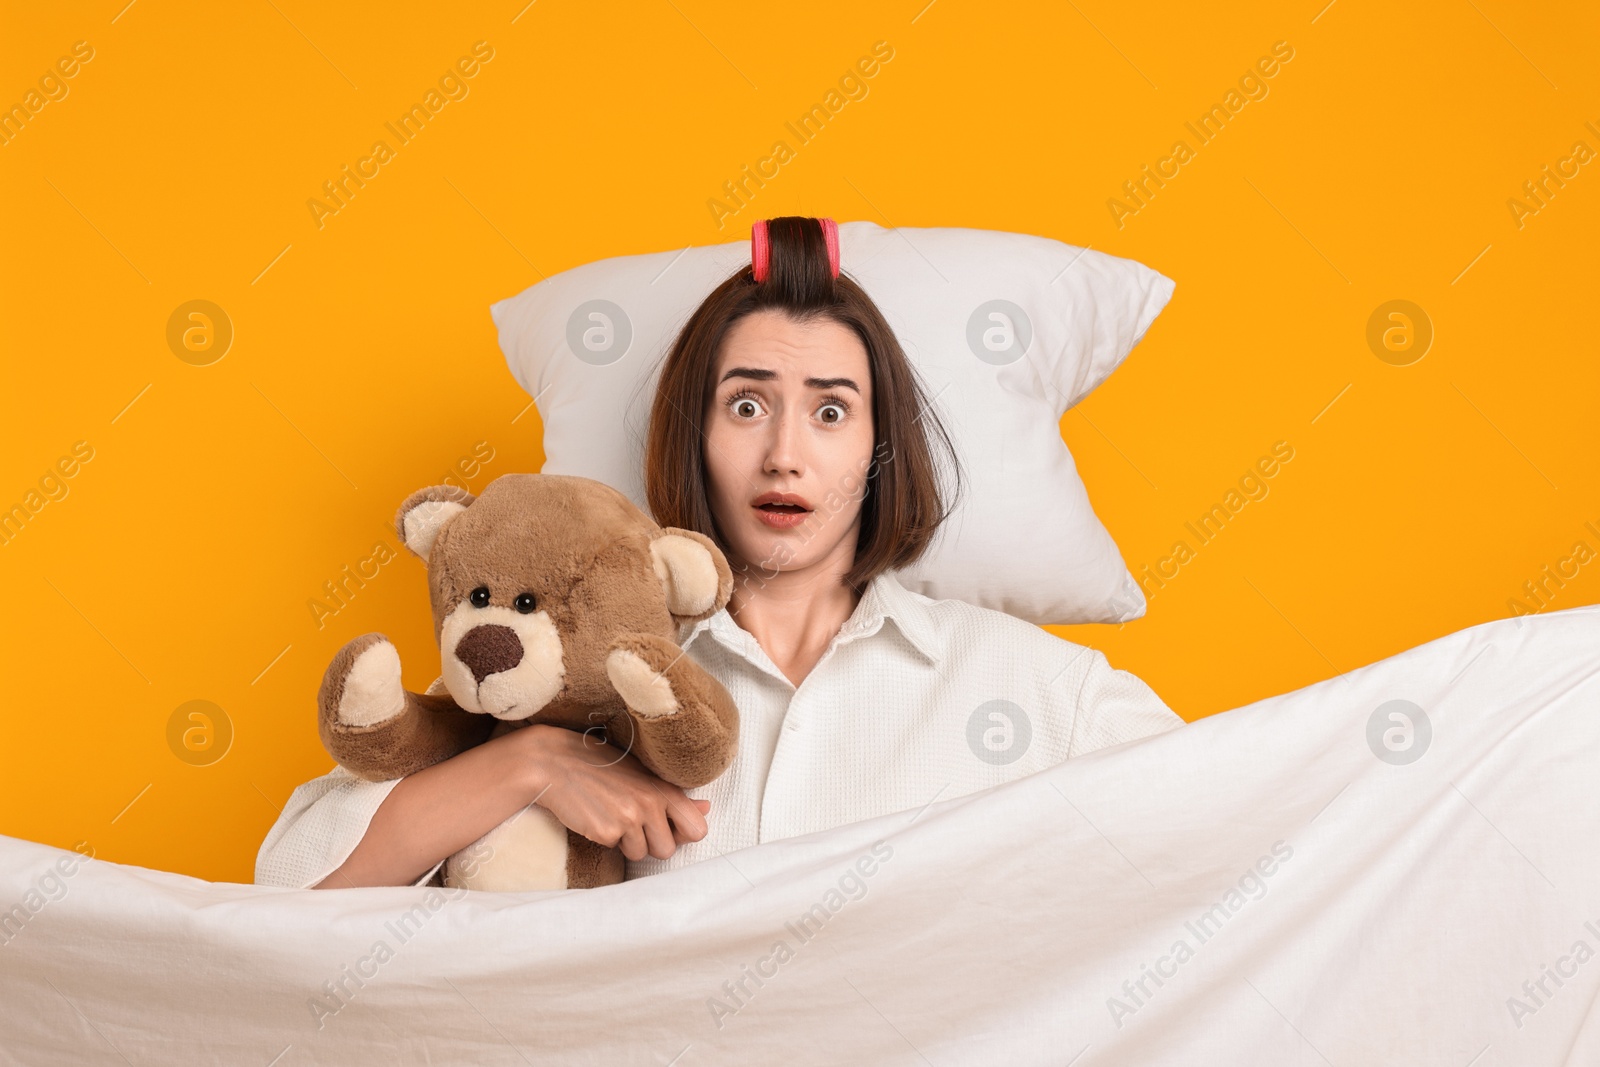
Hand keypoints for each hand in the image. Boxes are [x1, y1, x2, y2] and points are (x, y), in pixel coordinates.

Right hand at [515, 724, 711, 861]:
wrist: (555, 762)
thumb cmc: (600, 765)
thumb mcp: (641, 773)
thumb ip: (673, 796)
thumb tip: (707, 809)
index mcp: (663, 788)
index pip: (697, 829)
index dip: (683, 833)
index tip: (667, 826)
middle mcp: (650, 804)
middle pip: (667, 850)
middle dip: (651, 843)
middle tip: (632, 821)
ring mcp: (628, 820)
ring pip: (641, 855)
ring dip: (627, 843)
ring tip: (612, 815)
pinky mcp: (605, 832)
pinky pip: (614, 850)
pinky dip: (605, 839)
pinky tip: (596, 816)